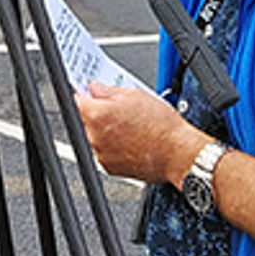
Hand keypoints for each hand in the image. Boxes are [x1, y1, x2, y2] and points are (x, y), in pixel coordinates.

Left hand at [74, 83, 206, 187]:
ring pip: (95, 137)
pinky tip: (130, 141)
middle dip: (96, 113)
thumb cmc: (161, 126)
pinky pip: (105, 152)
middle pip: (85, 120)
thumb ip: (107, 90)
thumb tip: (94, 87)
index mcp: (97, 115)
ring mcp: (101, 154)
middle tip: (117, 110)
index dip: (84, 94)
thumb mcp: (135, 95)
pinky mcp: (110, 168)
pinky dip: (113, 146)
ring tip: (128, 127)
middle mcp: (94, 137)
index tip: (89, 93)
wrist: (178, 154)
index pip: (76, 100)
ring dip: (105, 131)